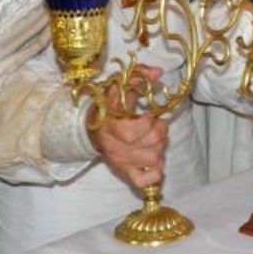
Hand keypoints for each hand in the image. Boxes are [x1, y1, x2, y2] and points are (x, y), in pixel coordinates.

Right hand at [88, 65, 167, 188]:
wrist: (92, 129)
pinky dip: (155, 173)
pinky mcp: (126, 173)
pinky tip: (155, 159)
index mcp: (110, 127)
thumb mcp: (119, 87)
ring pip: (152, 160)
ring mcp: (121, 162)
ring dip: (160, 147)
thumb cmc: (108, 108)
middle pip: (150, 146)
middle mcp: (115, 148)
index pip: (132, 133)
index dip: (148, 124)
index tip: (149, 114)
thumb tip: (158, 72)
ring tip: (154, 138)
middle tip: (157, 124)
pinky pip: (144, 181)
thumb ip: (138, 76)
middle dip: (160, 132)